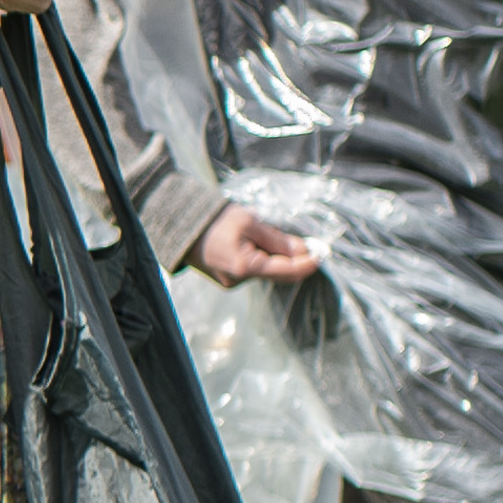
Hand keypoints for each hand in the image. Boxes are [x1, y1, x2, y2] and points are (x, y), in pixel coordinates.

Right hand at [195, 208, 319, 284]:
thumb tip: (301, 250)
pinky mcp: (226, 279)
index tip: (322, 253)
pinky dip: (260, 259)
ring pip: (265, 272)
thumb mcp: (250, 222)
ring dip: (274, 257)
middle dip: (294, 261)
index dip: (308, 263)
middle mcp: (239, 280)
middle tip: (307, 244)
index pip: (287, 270)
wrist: (181, 226)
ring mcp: (231, 282)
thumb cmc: (215, 220)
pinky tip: (251, 243)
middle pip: (278, 274)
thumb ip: (277, 238)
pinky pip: (252, 271)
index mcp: (246, 266)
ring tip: (265, 235)